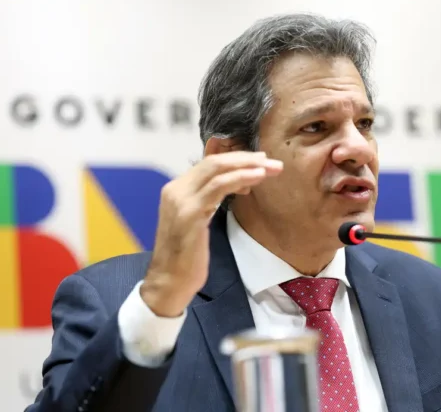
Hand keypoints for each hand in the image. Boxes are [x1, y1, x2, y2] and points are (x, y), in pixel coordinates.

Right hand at [140, 151, 282, 316]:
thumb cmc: (186, 258)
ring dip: (248, 166)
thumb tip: (239, 184)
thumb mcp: (198, 222)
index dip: (236, 159)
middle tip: (271, 161)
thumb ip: (210, 200)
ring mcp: (182, 200)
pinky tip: (257, 177)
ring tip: (271, 168)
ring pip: (217, 169)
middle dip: (245, 158)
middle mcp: (176, 190)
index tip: (260, 161)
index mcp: (176, 190)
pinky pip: (219, 186)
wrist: (169, 283)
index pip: (208, 164)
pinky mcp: (191, 213)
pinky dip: (241, 177)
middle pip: (214, 161)